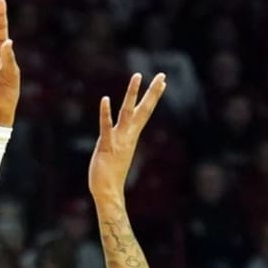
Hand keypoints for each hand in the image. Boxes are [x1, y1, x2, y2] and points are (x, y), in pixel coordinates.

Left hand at [89, 73, 165, 201]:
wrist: (108, 192)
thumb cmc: (111, 174)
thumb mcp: (119, 151)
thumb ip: (121, 140)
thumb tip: (124, 134)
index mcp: (131, 135)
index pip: (145, 112)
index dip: (153, 96)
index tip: (163, 81)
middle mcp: (128, 135)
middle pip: (143, 109)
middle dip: (153, 92)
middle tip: (163, 75)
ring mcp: (118, 140)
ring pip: (127, 112)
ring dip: (132, 94)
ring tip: (137, 76)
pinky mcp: (106, 146)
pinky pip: (106, 127)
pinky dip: (106, 113)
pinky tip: (105, 99)